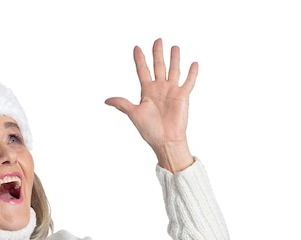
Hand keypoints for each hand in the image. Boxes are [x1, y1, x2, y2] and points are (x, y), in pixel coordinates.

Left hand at [105, 38, 196, 171]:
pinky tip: (194, 63)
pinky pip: (189, 82)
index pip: (143, 70)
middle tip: (157, 40)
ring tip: (174, 46)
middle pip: (158, 66)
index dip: (140, 59)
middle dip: (157, 53)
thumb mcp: (134, 114)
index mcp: (147, 91)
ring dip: (174, 59)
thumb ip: (122, 104)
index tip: (136, 48)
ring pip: (174, 70)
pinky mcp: (183, 96)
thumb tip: (106, 100)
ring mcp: (172, 91)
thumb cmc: (150, 130)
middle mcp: (159, 89)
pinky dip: (192, 73)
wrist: (165, 140)